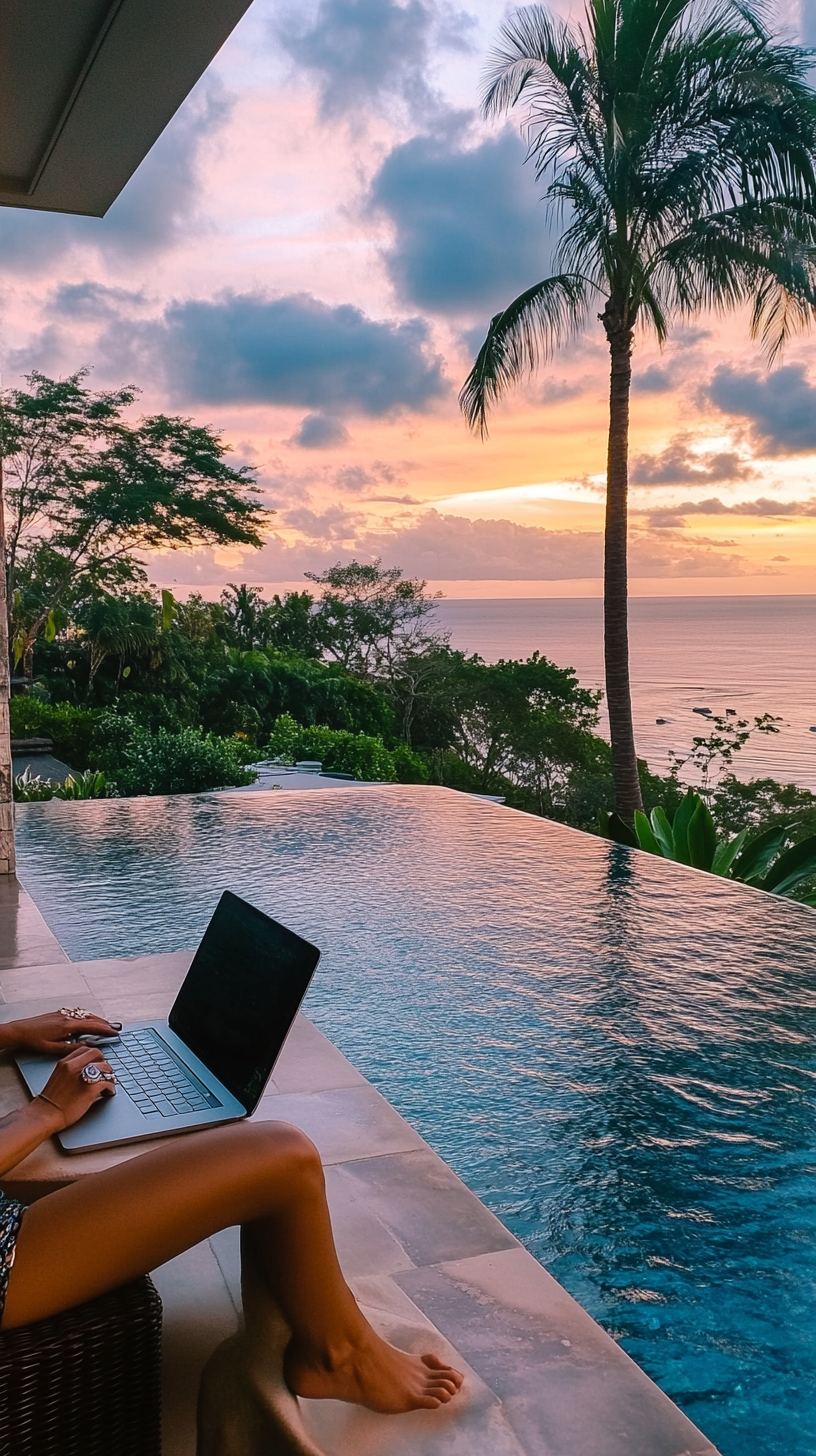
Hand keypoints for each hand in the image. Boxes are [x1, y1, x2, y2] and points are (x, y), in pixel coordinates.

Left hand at [0, 1010, 121, 1056]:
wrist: (20, 1031)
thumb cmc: (34, 1040)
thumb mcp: (53, 1049)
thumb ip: (71, 1048)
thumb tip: (86, 1047)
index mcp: (67, 1025)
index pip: (92, 1026)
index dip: (105, 1029)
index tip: (115, 1032)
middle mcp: (67, 1016)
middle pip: (91, 1018)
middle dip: (104, 1022)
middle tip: (115, 1027)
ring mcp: (63, 1013)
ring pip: (85, 1014)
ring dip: (96, 1019)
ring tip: (104, 1024)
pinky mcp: (58, 1013)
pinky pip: (78, 1013)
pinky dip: (87, 1016)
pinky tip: (87, 1020)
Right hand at [37, 1045, 116, 1129]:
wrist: (45, 1115)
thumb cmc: (51, 1101)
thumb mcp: (58, 1077)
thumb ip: (70, 1070)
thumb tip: (84, 1070)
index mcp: (65, 1063)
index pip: (84, 1049)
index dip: (93, 1056)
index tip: (97, 1062)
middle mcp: (73, 1066)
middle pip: (97, 1054)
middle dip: (103, 1062)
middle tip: (104, 1072)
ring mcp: (82, 1076)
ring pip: (104, 1066)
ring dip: (109, 1075)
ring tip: (108, 1082)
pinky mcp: (90, 1089)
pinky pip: (107, 1083)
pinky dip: (110, 1087)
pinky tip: (108, 1092)